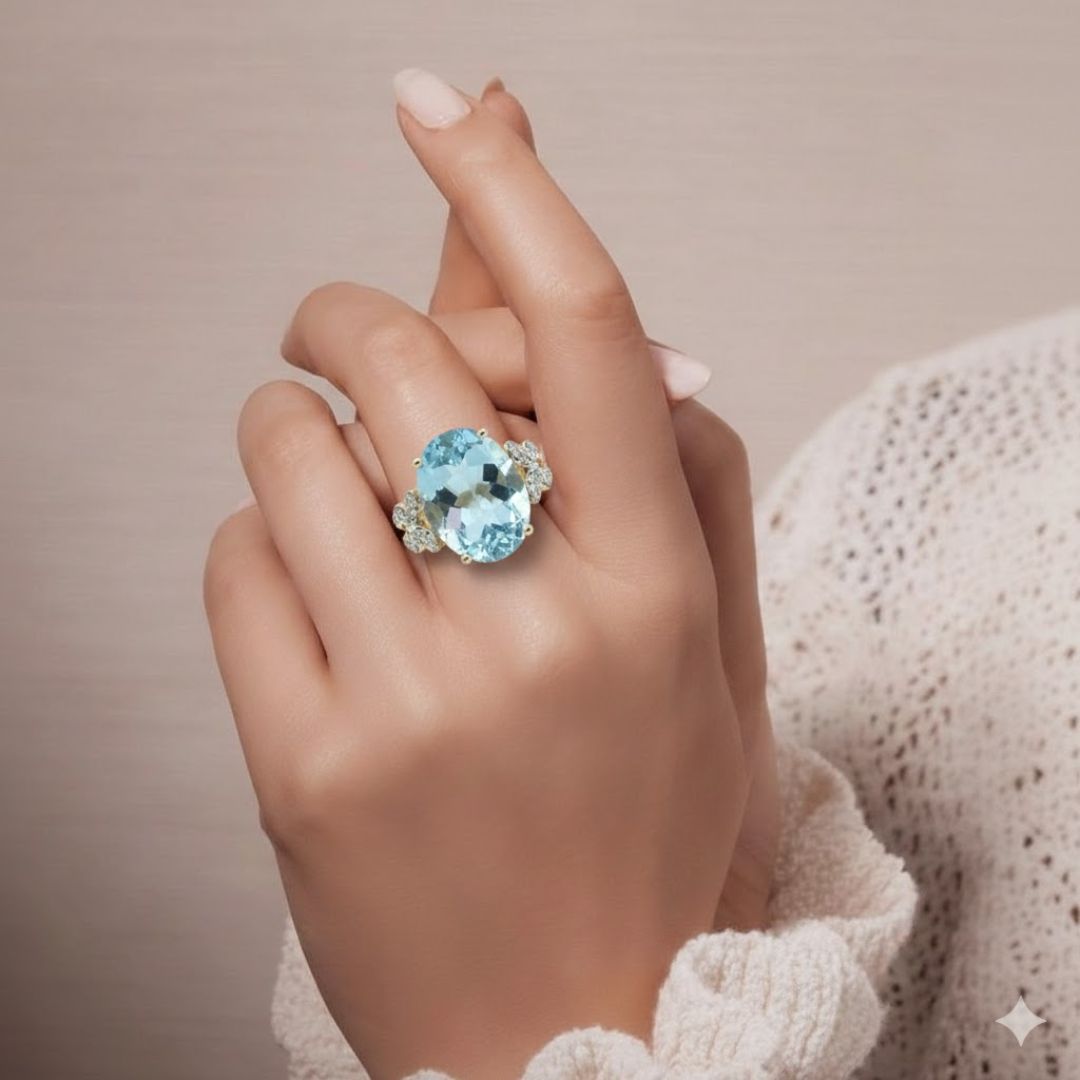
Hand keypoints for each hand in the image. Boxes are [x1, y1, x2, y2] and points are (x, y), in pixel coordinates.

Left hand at [205, 69, 770, 1079]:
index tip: (445, 107)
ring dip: (298, 431)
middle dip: (350, 315)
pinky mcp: (304, 769)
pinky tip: (315, 608)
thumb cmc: (648, 834)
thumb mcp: (694, 640)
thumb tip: (593, 312)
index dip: (508, 185)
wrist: (580, 1036)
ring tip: (343, 499)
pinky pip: (230, 564)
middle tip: (350, 339)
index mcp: (657, 588)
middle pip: (398, 357)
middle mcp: (536, 631)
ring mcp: (409, 703)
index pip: (578, 327)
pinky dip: (259, 549)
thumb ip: (654, 459)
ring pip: (287, 448)